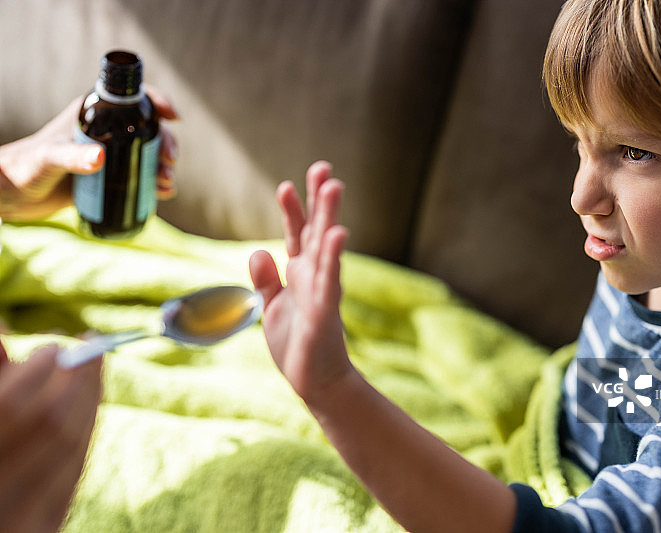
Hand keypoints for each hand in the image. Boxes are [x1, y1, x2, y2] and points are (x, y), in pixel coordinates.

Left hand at [0, 85, 178, 220]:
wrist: (12, 196)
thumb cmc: (24, 168)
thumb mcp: (50, 159)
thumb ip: (73, 157)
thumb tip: (101, 158)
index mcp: (91, 114)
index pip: (131, 97)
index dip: (157, 101)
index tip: (174, 117)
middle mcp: (104, 131)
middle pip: (147, 129)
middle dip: (165, 143)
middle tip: (168, 161)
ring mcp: (109, 155)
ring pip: (147, 154)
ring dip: (163, 166)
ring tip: (165, 183)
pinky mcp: (109, 177)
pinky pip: (139, 176)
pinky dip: (155, 183)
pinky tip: (161, 192)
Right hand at [0, 341, 101, 531]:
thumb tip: (3, 340)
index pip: (9, 406)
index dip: (37, 371)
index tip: (53, 346)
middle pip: (50, 425)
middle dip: (75, 380)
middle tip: (88, 348)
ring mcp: (20, 522)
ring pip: (70, 449)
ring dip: (89, 401)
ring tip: (92, 369)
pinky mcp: (44, 531)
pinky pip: (73, 476)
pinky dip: (84, 434)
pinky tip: (89, 407)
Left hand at [249, 161, 350, 402]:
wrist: (315, 381)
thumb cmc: (296, 344)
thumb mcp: (270, 307)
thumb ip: (266, 279)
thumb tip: (258, 251)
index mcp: (300, 274)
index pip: (297, 234)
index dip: (293, 209)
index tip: (287, 183)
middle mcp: (314, 277)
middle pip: (316, 231)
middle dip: (319, 200)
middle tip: (323, 169)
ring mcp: (322, 292)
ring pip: (325, 248)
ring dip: (329, 217)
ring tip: (333, 187)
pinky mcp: (324, 312)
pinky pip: (329, 280)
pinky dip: (332, 258)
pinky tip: (337, 235)